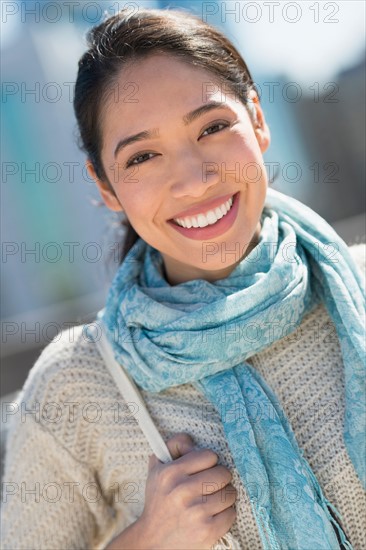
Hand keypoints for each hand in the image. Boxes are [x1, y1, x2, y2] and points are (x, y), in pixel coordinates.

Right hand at [137, 433, 236, 548]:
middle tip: (212, 484)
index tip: (204, 469)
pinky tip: (214, 514)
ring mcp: (196, 512)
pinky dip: (226, 513)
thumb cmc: (159, 500)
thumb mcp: (157, 468)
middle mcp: (182, 491)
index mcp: (171, 473)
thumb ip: (174, 446)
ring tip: (214, 499)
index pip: (209, 456)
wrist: (152, 540)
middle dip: (220, 478)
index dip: (209, 462)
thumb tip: (192, 440)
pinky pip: (231, 513)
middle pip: (223, 473)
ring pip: (230, 493)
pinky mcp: (207, 531)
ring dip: (225, 495)